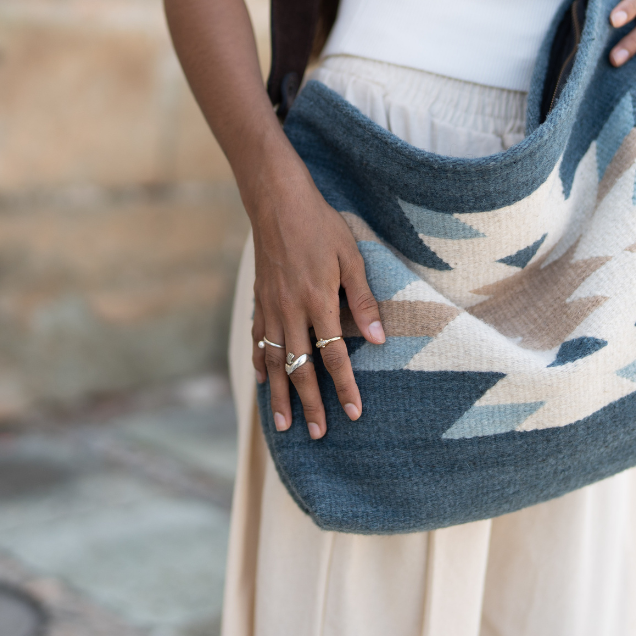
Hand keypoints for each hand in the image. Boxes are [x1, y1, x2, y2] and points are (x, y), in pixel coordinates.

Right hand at [250, 154, 384, 439]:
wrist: (276, 202)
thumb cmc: (320, 226)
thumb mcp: (351, 257)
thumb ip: (363, 300)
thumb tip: (379, 339)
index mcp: (318, 302)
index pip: (333, 356)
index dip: (345, 387)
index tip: (355, 413)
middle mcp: (290, 312)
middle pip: (301, 368)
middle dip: (311, 404)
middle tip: (317, 434)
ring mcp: (270, 308)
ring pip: (274, 362)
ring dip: (280, 395)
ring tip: (284, 424)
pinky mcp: (259, 301)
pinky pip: (257, 341)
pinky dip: (260, 364)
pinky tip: (263, 381)